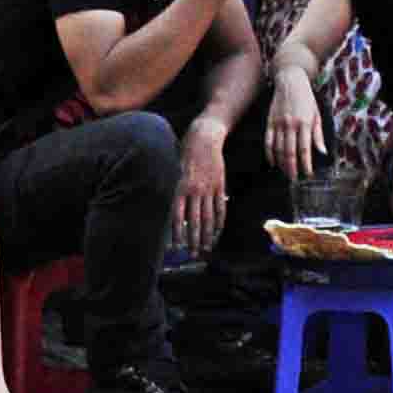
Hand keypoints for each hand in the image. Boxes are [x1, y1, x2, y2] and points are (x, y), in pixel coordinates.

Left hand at [173, 127, 229, 253]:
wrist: (204, 138)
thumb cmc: (184, 154)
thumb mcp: (174, 172)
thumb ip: (174, 193)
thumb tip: (172, 216)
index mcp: (180, 188)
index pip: (177, 218)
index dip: (177, 234)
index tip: (176, 248)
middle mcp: (194, 190)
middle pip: (193, 221)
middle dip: (192, 240)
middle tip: (192, 254)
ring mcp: (208, 188)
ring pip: (207, 218)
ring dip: (206, 235)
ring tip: (204, 248)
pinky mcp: (219, 185)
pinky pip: (220, 208)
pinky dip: (219, 222)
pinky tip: (217, 233)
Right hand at [266, 70, 324, 179]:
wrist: (290, 81)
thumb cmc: (306, 99)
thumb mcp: (317, 114)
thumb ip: (318, 135)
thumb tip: (322, 152)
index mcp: (305, 123)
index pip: (305, 149)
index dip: (306, 164)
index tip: (307, 174)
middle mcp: (291, 124)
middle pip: (290, 152)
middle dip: (292, 168)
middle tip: (294, 179)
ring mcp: (278, 123)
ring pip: (278, 149)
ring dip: (281, 164)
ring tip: (285, 173)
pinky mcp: (269, 122)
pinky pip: (268, 142)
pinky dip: (269, 154)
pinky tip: (273, 162)